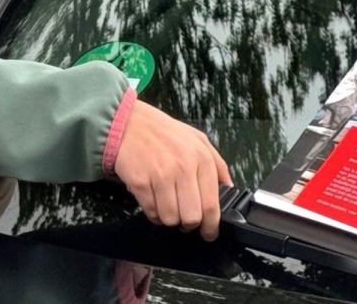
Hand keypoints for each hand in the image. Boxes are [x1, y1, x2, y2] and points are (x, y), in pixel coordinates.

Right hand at [113, 101, 232, 240]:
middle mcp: (183, 167)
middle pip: (192, 217)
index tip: (209, 232)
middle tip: (185, 219)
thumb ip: (217, 164)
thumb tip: (228, 188)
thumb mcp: (197, 139)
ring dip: (169, 218)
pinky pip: (151, 212)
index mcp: (201, 159)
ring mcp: (161, 176)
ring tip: (166, 205)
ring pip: (171, 219)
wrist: (127, 123)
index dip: (211, 226)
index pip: (212, 205)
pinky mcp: (140, 182)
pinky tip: (153, 200)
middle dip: (189, 224)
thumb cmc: (162, 132)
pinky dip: (153, 212)